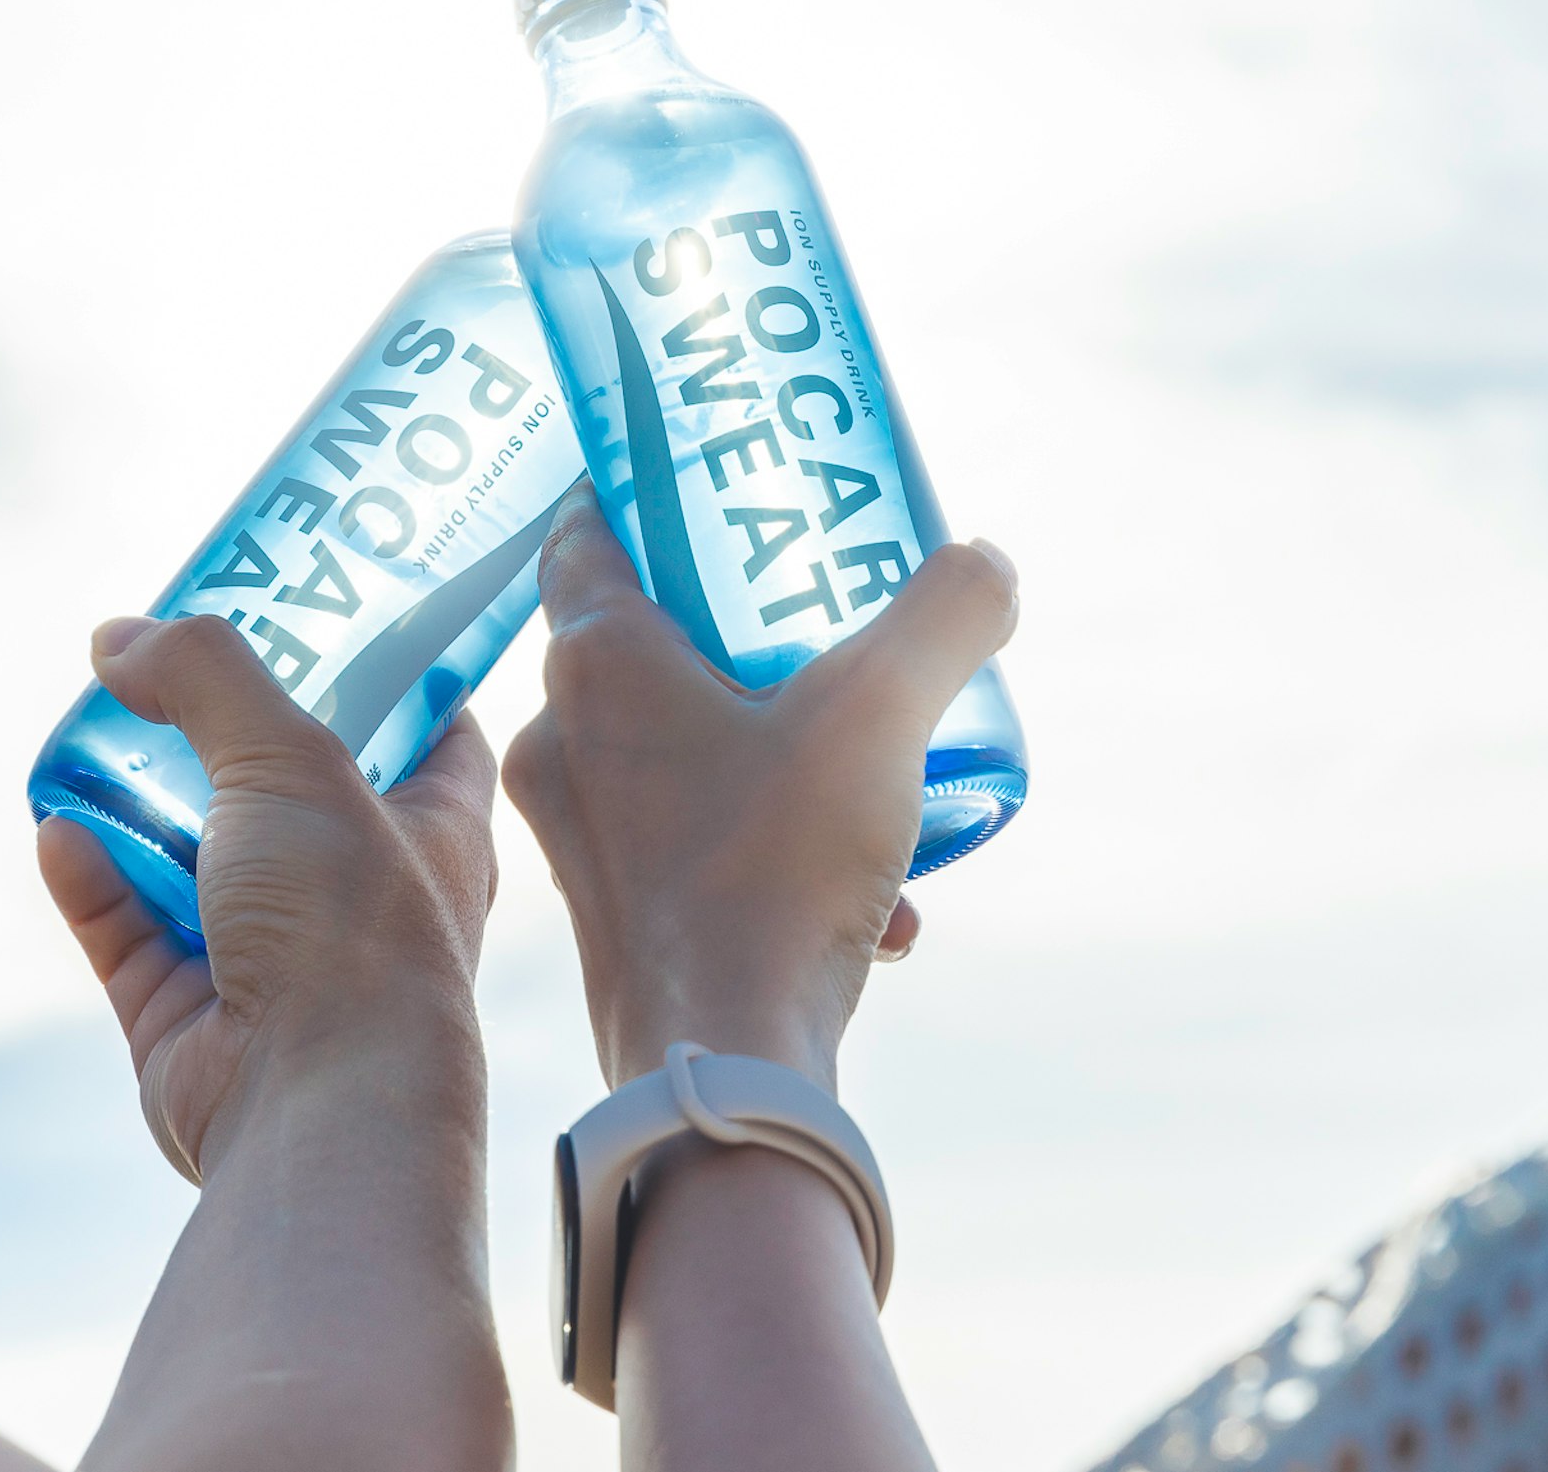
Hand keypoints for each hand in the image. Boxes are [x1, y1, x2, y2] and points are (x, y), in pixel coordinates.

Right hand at [38, 615, 497, 1182]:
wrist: (312, 1108)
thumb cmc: (350, 928)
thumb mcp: (293, 757)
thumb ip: (207, 676)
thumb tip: (117, 640)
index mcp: (430, 831)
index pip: (426, 727)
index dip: (382, 663)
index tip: (322, 603)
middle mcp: (357, 897)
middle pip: (286, 790)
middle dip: (224, 734)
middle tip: (166, 663)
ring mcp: (271, 965)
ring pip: (192, 863)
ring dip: (139, 805)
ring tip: (92, 734)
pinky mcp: (188, 1024)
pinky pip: (125, 936)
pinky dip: (90, 883)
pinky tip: (58, 831)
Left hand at [501, 485, 1017, 1091]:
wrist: (726, 1070)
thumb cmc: (779, 870)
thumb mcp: (884, 711)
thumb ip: (946, 615)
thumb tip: (987, 566)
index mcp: (596, 663)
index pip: (588, 530)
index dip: (644, 490)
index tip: (706, 477)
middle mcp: (561, 741)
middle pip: (648, 642)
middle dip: (746, 634)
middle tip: (826, 625)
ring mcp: (576, 838)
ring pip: (685, 756)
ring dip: (782, 756)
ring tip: (876, 786)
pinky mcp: (609, 918)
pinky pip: (697, 847)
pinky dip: (779, 849)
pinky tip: (877, 901)